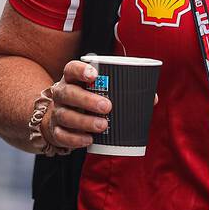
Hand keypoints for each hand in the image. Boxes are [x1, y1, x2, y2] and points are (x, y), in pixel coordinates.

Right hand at [42, 60, 159, 151]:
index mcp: (73, 79)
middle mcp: (61, 93)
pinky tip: (89, 140)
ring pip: (65, 115)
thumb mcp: (100, 91)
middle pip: (68, 93)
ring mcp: (57, 112)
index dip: (80, 70)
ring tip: (103, 125)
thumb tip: (152, 98)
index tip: (95, 74)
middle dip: (87, 100)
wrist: (60, 119)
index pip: (71, 68)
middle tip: (107, 106)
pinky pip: (61, 135)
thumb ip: (125, 91)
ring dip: (84, 121)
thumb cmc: (88, 100)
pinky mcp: (56, 131)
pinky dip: (75, 139)